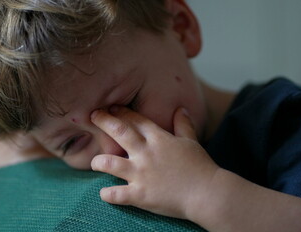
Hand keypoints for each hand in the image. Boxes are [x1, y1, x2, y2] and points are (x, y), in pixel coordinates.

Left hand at [90, 106, 219, 219]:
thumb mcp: (192, 142)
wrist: (208, 194)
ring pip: (110, 163)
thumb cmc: (201, 167)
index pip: (136, 120)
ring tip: (94, 162)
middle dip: (103, 121)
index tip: (110, 106)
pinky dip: (108, 194)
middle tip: (92, 116)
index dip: (121, 111)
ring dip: (99, 161)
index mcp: (159, 139)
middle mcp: (146, 153)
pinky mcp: (140, 194)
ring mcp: (141, 174)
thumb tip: (181, 109)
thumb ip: (183, 125)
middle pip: (119, 132)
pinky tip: (103, 193)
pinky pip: (116, 194)